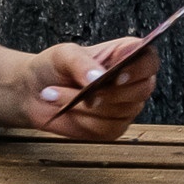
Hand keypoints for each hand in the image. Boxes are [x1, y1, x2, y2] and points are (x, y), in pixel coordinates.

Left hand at [26, 38, 156, 140]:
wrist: (35, 91)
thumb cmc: (54, 66)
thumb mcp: (64, 55)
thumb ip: (81, 62)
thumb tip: (97, 78)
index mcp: (126, 55)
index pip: (149, 60)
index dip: (140, 68)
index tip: (118, 75)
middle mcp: (132, 82)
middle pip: (142, 89)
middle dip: (111, 92)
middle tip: (84, 90)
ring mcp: (125, 107)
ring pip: (120, 111)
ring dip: (86, 106)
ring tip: (56, 94)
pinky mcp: (112, 128)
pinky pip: (106, 128)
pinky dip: (83, 120)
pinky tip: (66, 110)